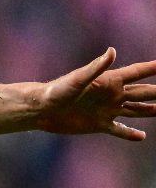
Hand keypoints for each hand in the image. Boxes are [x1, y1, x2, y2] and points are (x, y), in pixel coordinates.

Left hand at [38, 48, 155, 140]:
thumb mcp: (78, 79)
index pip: (137, 72)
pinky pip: (119, 129)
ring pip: (137, 110)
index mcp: (110, 81)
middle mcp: (113, 95)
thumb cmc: (57, 90)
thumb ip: (96, 66)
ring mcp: (107, 110)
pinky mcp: (99, 124)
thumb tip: (112, 51)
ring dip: (151, 110)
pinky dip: (130, 133)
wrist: (42, 109)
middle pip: (144, 92)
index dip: (152, 68)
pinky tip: (142, 136)